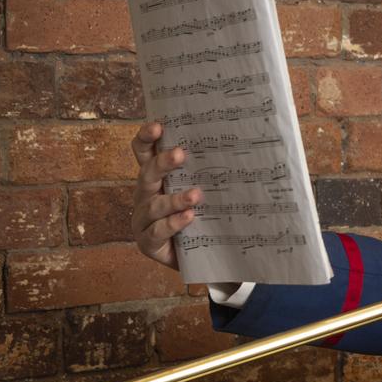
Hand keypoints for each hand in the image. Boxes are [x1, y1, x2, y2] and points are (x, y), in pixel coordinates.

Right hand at [130, 122, 200, 269]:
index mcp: (156, 178)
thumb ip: (209, 173)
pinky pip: (157, 231)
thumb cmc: (203, 217)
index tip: (158, 126)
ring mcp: (143, 220)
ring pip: (154, 205)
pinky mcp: (148, 243)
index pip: (144, 153)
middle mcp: (145, 196)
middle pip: (146, 174)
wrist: (202, 256)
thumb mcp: (205, 192)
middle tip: (181, 154)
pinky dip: (173, 223)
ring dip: (174, 199)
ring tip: (195, 195)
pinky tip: (189, 217)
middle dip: (163, 163)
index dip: (146, 138)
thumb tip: (239, 146)